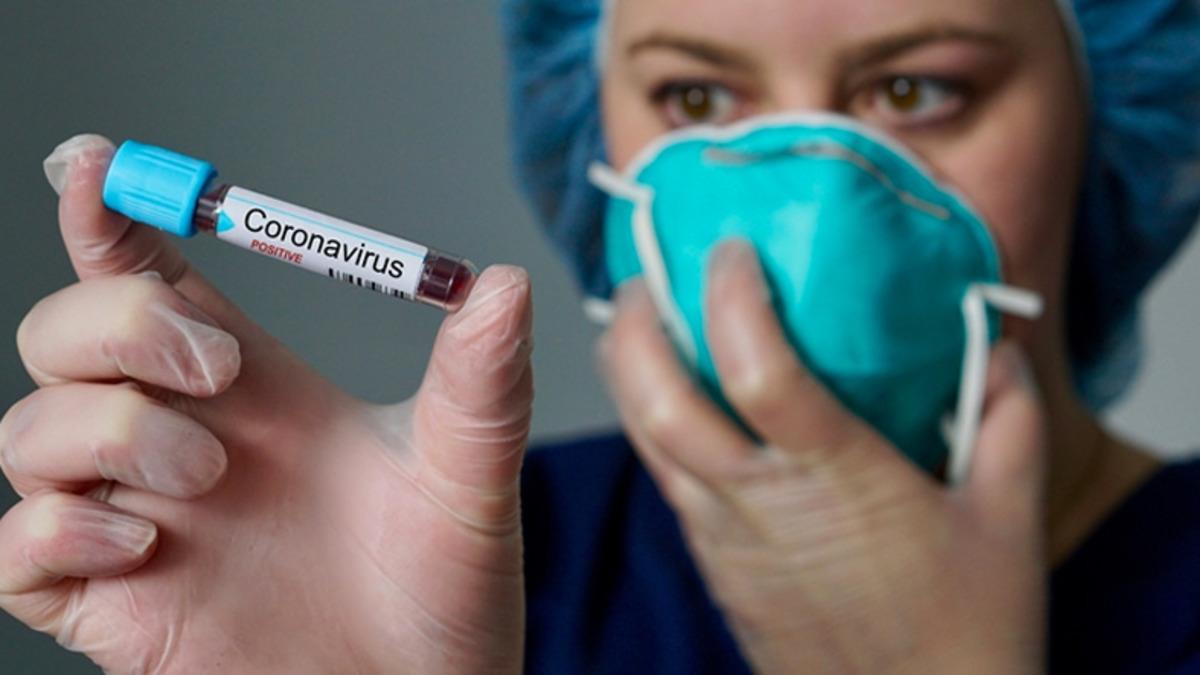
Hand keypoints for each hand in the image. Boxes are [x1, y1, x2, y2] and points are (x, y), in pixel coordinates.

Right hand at [0, 135, 533, 673]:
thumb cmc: (447, 592)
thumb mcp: (471, 478)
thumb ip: (483, 383)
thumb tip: (504, 281)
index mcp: (258, 396)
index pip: (157, 281)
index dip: (112, 218)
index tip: (94, 164)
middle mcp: (186, 444)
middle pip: (67, 335)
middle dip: (115, 322)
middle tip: (216, 369)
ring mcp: (141, 524)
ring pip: (28, 430)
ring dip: (104, 429)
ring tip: (207, 476)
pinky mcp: (113, 608)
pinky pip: (17, 550)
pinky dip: (55, 526)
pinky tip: (143, 543)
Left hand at [599, 240, 1044, 673]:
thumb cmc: (968, 630)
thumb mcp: (1011, 514)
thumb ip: (1008, 416)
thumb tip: (992, 344)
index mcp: (836, 479)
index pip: (758, 368)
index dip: (732, 295)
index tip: (732, 249)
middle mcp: (759, 505)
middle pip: (658, 402)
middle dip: (634, 325)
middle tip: (642, 274)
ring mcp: (723, 539)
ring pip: (644, 441)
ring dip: (627, 373)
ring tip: (637, 320)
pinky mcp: (712, 566)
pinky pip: (663, 480)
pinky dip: (651, 425)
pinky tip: (672, 399)